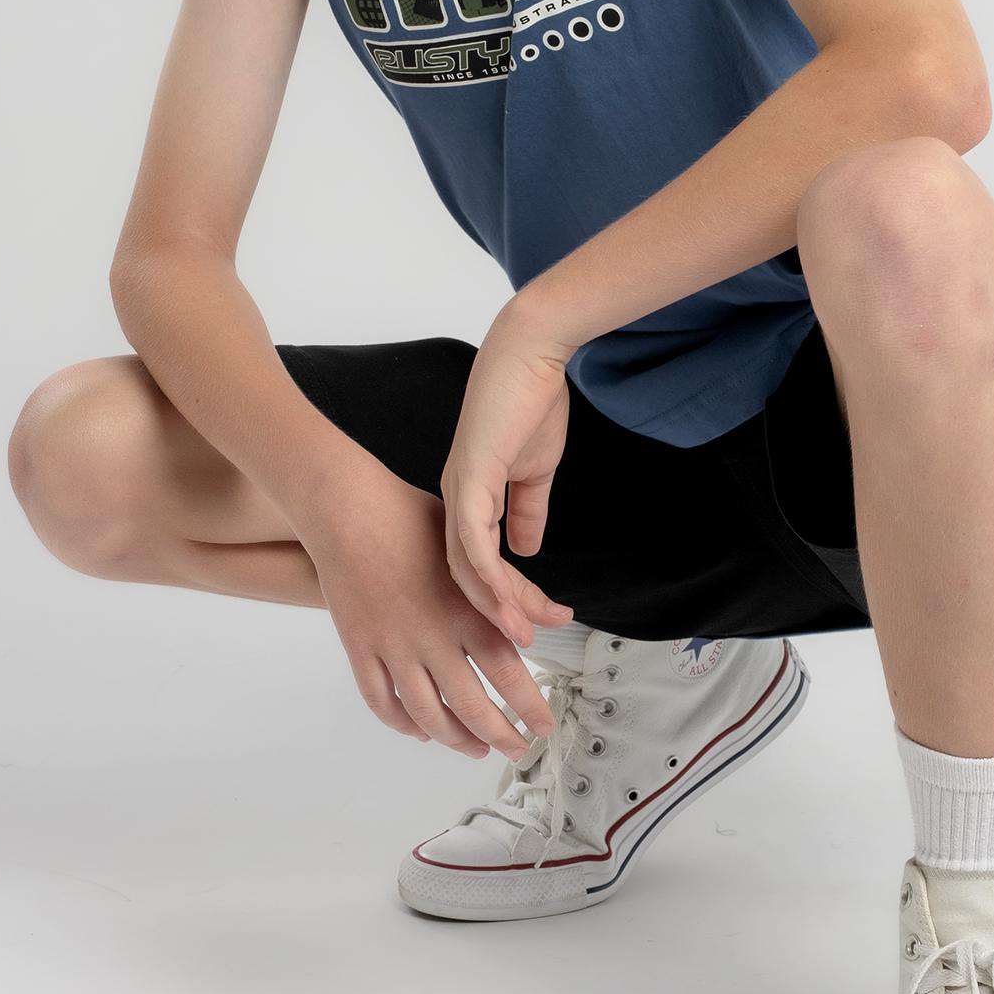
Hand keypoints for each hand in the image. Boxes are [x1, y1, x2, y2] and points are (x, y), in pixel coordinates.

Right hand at [301, 472, 559, 760]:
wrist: (346, 510)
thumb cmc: (411, 519)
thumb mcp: (472, 550)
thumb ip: (516, 591)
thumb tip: (561, 617)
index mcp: (464, 611)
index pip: (507, 673)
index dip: (528, 707)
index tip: (543, 727)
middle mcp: (430, 636)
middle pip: (469, 704)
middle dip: (499, 734)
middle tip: (516, 748)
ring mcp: (391, 646)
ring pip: (425, 713)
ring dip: (455, 739)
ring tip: (475, 748)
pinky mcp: (360, 648)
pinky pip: (381, 700)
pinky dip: (403, 724)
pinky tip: (421, 732)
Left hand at [439, 301, 579, 654]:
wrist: (530, 354)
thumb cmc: (530, 400)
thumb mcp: (535, 469)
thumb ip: (528, 509)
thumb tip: (526, 549)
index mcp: (469, 496)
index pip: (480, 561)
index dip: (506, 595)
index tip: (537, 618)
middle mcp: (455, 498)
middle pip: (468, 573)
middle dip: (500, 611)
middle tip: (529, 639)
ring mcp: (459, 489)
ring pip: (468, 565)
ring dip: (495, 603)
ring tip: (522, 633)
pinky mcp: (470, 478)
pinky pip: (473, 540)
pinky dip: (489, 575)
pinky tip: (507, 599)